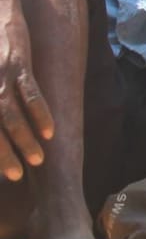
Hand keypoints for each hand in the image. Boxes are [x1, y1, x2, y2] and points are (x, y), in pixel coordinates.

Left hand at [0, 1, 50, 181]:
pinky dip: (40, 114)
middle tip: (17, 175)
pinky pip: (30, 94)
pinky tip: (49, 131)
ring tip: (36, 160)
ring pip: (10, 117)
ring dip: (24, 141)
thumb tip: (1, 111)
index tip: (3, 169)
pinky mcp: (17, 63)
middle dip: (4, 156)